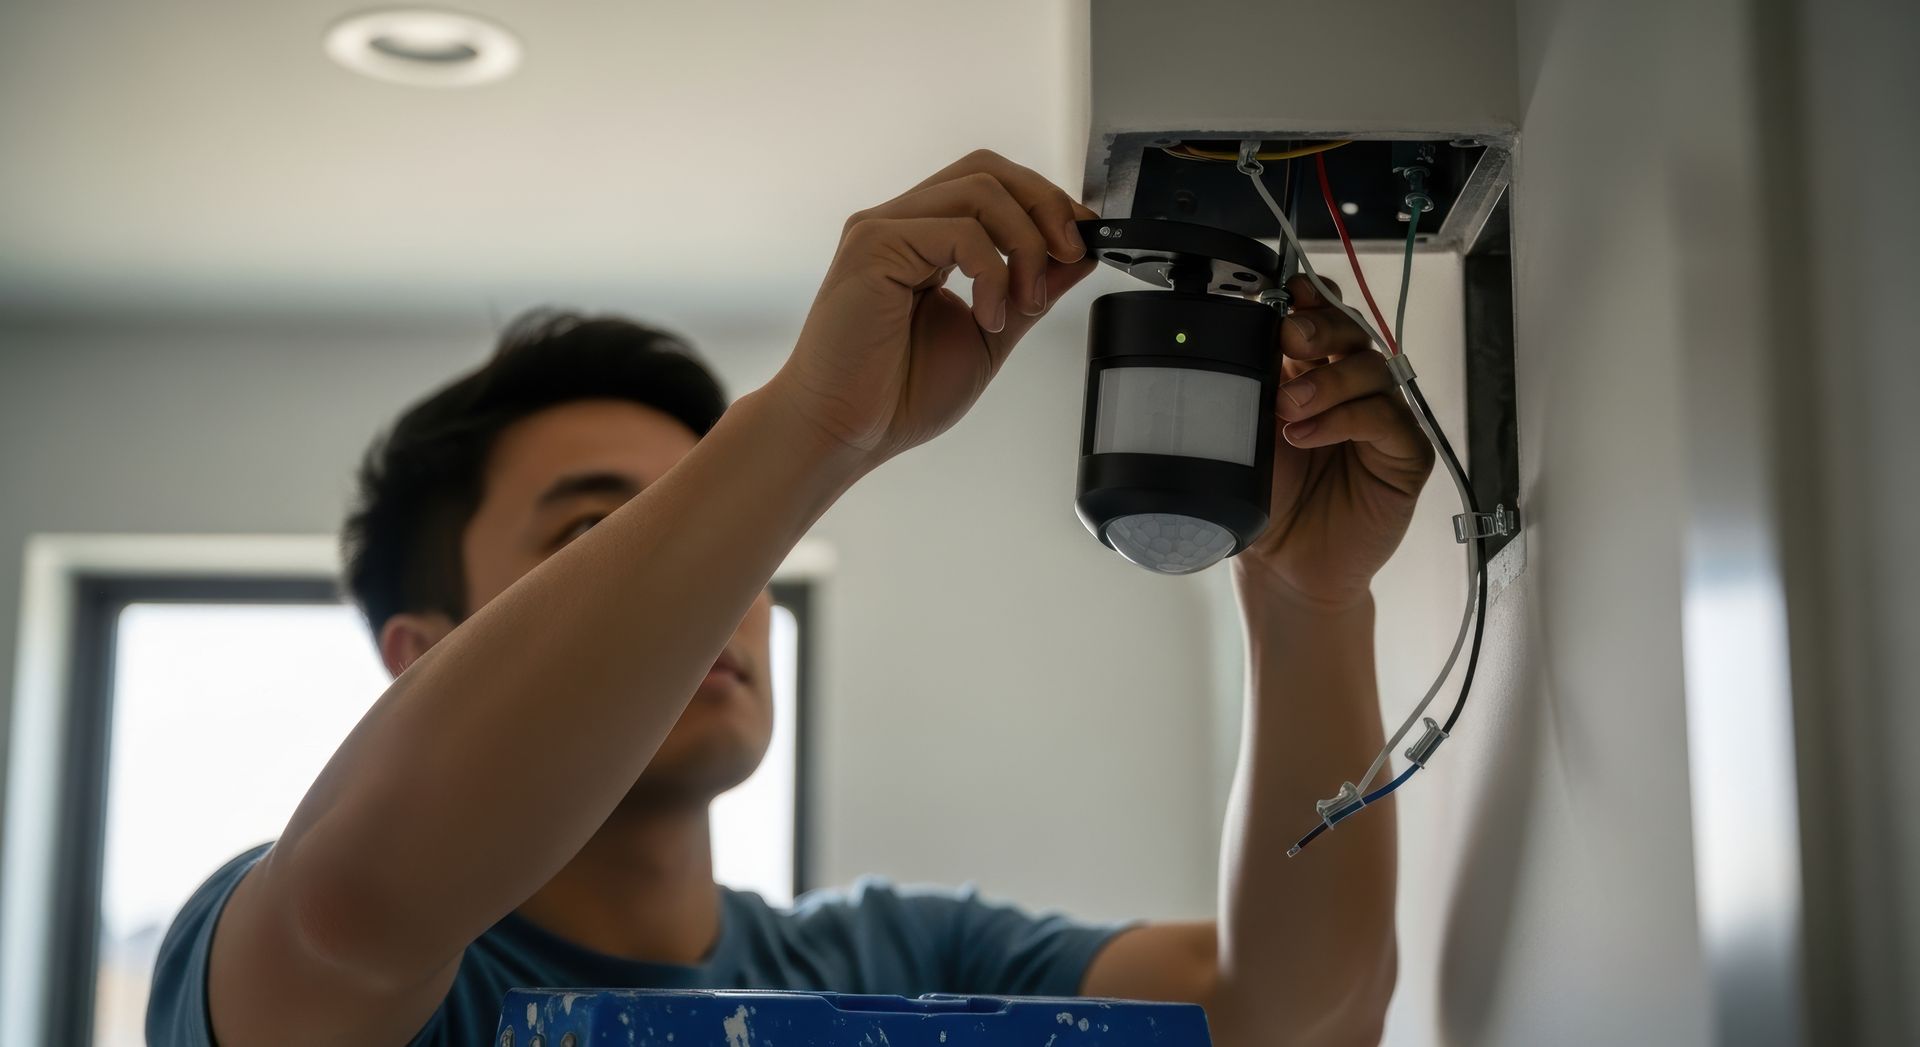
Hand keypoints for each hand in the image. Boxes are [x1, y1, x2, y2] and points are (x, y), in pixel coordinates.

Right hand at [772, 150, 1098, 463]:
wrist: (844, 433)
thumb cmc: (898, 394)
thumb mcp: (992, 334)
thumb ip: (1032, 288)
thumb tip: (1080, 253)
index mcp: (926, 239)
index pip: (994, 185)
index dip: (1046, 204)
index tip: (1082, 243)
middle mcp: (902, 223)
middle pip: (989, 169)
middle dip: (1045, 206)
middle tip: (1069, 255)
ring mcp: (883, 229)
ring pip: (980, 189)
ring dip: (1025, 243)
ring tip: (1024, 302)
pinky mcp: (872, 245)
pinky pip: (958, 230)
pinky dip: (992, 271)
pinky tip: (989, 315)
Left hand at [1234, 275, 1434, 608]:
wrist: (1283, 565)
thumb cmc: (1266, 500)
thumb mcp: (1246, 433)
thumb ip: (1251, 385)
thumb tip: (1238, 333)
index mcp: (1312, 374)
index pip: (1323, 318)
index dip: (1310, 300)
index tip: (1283, 293)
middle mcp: (1351, 391)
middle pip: (1353, 332)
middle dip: (1319, 327)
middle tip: (1287, 340)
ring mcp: (1383, 420)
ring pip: (1371, 370)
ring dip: (1326, 381)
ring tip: (1287, 409)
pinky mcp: (1406, 455)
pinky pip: (1387, 419)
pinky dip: (1345, 419)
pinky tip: (1307, 435)